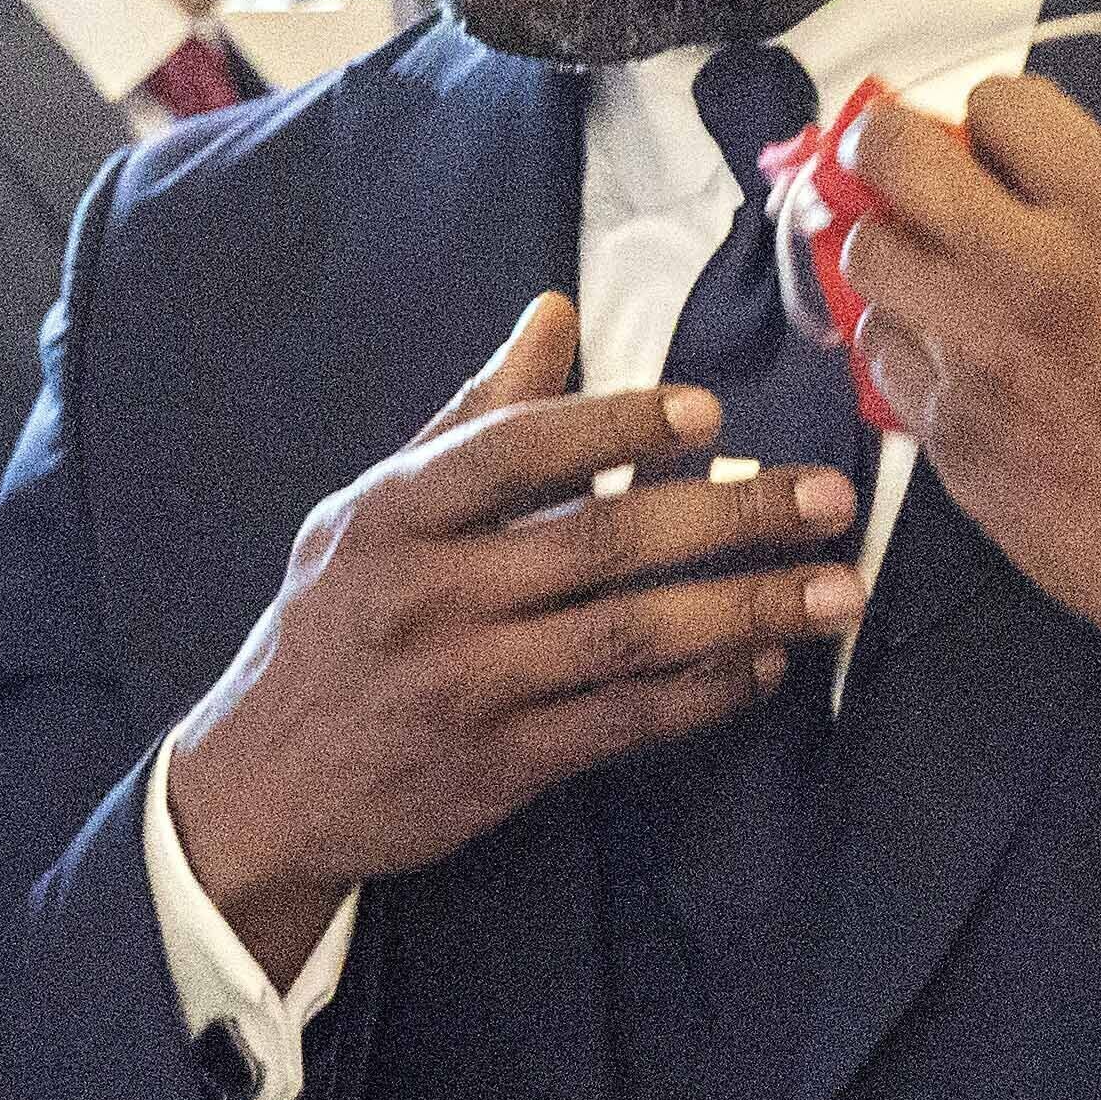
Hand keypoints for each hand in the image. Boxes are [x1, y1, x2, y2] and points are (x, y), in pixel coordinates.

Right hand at [164, 295, 863, 978]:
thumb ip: (477, 415)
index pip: (513, 451)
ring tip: (836, 590)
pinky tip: (767, 663)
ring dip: (747, 609)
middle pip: (600, 543)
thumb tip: (555, 314)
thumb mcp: (376, 508)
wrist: (264, 785)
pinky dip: (705, 691)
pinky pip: (624, 720)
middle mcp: (427, 593)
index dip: (614, 428)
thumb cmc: (342, 618)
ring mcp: (465, 684)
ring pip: (629, 636)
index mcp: (394, 511)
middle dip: (730, 517)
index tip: (711, 413)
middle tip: (827, 499)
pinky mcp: (500, 765)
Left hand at [833, 70, 1100, 704]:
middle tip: (908, 172)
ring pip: (864, 253)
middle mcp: (1029, 271)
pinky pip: (879, 349)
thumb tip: (1032, 180)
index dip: (993, 120)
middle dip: (891, 152)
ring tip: (932, 277)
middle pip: (892, 156)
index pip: (1001, 103)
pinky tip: (948, 360)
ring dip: (893, 253)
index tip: (996, 145)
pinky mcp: (938, 423)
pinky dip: (903, 343)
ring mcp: (970, 350)